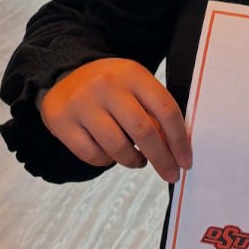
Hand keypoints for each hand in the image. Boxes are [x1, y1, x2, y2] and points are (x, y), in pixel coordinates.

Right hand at [38, 58, 192, 183]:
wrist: (65, 76)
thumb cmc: (110, 87)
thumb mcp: (135, 86)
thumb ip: (155, 111)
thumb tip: (175, 151)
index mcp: (132, 73)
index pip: (165, 109)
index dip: (179, 140)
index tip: (185, 161)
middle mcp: (106, 85)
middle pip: (144, 131)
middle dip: (162, 159)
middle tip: (171, 175)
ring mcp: (82, 103)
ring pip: (118, 147)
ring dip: (134, 161)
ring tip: (138, 161)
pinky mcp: (63, 122)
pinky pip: (93, 155)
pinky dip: (106, 161)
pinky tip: (110, 153)